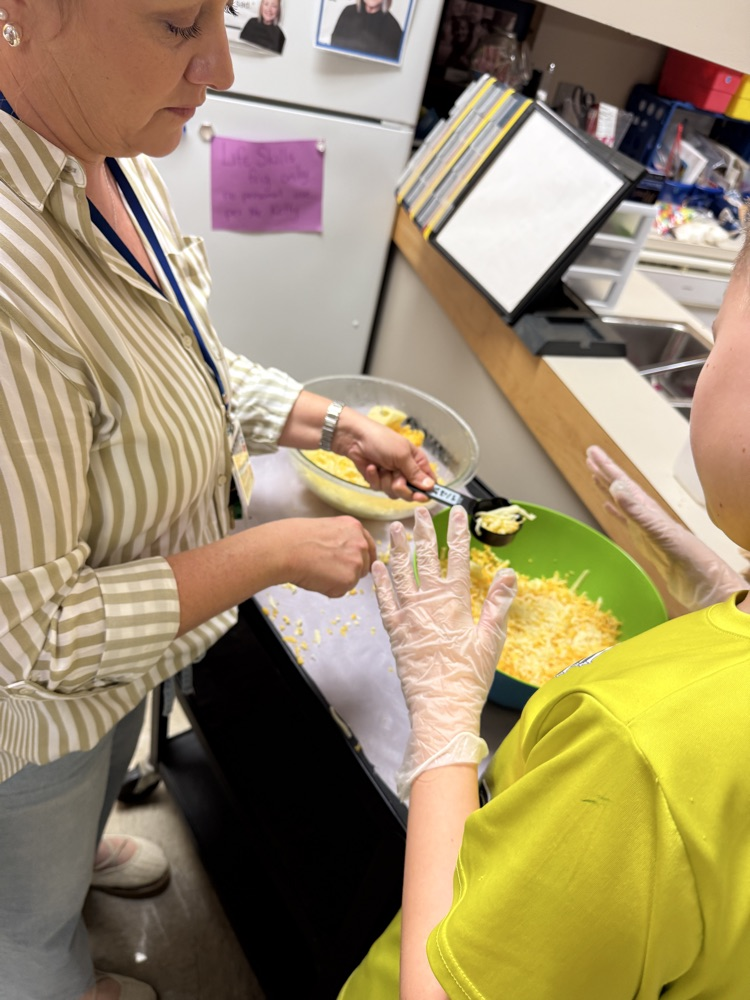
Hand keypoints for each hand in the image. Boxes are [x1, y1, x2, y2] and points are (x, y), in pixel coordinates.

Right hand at [283, 516, 376, 597]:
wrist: (286, 549)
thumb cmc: (296, 538)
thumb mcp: (327, 529)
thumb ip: (342, 540)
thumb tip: (342, 554)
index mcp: (355, 527)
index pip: (368, 547)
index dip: (360, 558)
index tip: (355, 564)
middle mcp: (360, 544)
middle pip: (363, 565)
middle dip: (348, 570)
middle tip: (326, 568)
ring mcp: (357, 562)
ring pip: (352, 580)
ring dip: (338, 580)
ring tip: (317, 570)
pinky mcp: (349, 579)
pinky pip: (341, 591)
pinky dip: (329, 589)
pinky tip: (316, 578)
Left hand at [335, 408, 434, 499]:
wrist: (354, 438)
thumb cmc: (382, 441)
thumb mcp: (402, 455)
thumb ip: (415, 473)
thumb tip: (431, 487)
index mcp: (417, 462)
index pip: (428, 482)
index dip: (425, 491)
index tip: (421, 496)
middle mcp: (406, 471)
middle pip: (411, 492)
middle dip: (401, 488)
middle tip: (396, 479)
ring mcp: (392, 477)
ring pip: (394, 493)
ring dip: (386, 481)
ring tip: (381, 467)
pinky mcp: (378, 480)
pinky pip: (380, 488)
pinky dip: (374, 478)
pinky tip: (371, 467)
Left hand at [374, 505, 516, 798]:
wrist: (441, 708)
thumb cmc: (470, 677)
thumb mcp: (492, 639)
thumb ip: (498, 603)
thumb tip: (508, 572)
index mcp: (454, 602)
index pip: (456, 559)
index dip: (457, 533)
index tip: (457, 512)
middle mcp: (428, 603)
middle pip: (425, 559)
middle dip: (423, 532)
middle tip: (420, 509)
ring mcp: (408, 616)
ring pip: (401, 574)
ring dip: (397, 549)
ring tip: (394, 527)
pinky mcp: (394, 632)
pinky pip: (384, 601)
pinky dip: (380, 581)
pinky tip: (377, 566)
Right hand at [586, 445, 746, 610]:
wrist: (697, 578)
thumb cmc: (684, 554)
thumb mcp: (657, 530)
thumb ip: (636, 510)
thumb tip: (617, 487)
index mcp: (646, 507)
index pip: (622, 482)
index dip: (607, 467)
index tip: (592, 452)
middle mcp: (644, 512)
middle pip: (620, 487)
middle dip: (605, 471)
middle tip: (590, 456)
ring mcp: (643, 525)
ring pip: (620, 501)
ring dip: (607, 488)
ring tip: (595, 476)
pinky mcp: (643, 539)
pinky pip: (624, 521)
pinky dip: (614, 512)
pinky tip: (608, 508)